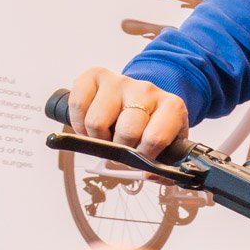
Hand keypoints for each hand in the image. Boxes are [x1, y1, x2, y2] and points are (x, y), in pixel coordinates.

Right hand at [68, 66, 190, 157]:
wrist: (143, 98)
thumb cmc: (153, 125)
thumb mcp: (168, 145)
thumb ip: (165, 167)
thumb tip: (149, 174)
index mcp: (172, 107)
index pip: (155, 138)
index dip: (144, 156)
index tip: (140, 160)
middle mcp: (147, 90)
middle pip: (125, 131)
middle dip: (120, 149)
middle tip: (120, 150)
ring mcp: (121, 80)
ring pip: (97, 121)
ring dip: (97, 139)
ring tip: (105, 138)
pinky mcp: (96, 75)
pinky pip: (77, 105)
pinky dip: (78, 124)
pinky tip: (89, 128)